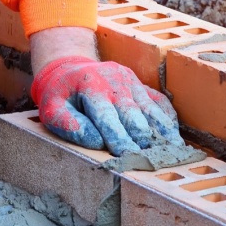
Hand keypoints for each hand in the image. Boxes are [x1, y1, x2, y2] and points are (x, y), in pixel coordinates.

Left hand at [31, 56, 182, 154]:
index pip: (107, 116)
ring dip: (162, 131)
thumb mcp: (51, 107)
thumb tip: (95, 141)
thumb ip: (67, 124)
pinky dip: (167, 120)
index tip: (127, 155)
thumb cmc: (60, 94)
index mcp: (92, 86)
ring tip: (174, 150)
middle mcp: (116, 81)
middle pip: (134, 113)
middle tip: (152, 158)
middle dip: (142, 137)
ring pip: (150, 109)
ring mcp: (132, 81)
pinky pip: (159, 102)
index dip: (119, 137)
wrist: (70, 67)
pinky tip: (174, 137)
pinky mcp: (141, 85)